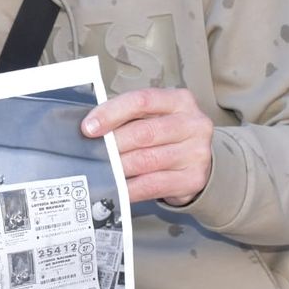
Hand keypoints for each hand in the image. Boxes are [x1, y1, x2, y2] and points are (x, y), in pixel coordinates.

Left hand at [81, 88, 212, 206]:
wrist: (199, 160)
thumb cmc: (168, 135)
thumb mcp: (155, 116)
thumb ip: (129, 117)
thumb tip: (91, 128)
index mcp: (180, 100)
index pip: (142, 100)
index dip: (111, 113)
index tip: (89, 127)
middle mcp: (193, 124)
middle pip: (144, 132)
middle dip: (113, 145)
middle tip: (92, 153)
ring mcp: (197, 152)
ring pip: (146, 160)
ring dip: (118, 168)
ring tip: (101, 170)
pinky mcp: (193, 178)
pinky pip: (153, 185)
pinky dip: (129, 188)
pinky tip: (116, 188)